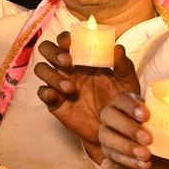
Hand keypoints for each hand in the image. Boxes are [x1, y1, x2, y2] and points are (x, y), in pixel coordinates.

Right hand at [35, 31, 141, 152]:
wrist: (116, 130)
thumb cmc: (121, 101)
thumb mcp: (127, 83)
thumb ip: (123, 65)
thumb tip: (117, 47)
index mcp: (83, 58)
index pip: (66, 41)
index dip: (64, 38)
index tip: (71, 43)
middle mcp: (67, 68)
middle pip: (47, 49)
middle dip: (53, 52)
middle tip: (67, 62)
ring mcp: (58, 84)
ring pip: (41, 69)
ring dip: (51, 74)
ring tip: (69, 88)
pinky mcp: (54, 101)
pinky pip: (42, 93)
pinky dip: (46, 92)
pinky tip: (57, 96)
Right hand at [98, 91, 168, 168]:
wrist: (168, 159)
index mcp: (128, 103)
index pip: (121, 99)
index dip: (130, 105)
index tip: (146, 114)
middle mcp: (113, 116)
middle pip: (110, 116)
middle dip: (127, 127)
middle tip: (148, 138)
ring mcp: (109, 135)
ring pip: (107, 137)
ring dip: (126, 146)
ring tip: (146, 154)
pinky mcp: (110, 153)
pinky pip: (114, 157)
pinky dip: (129, 161)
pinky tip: (144, 165)